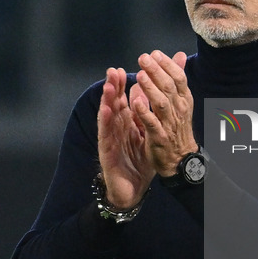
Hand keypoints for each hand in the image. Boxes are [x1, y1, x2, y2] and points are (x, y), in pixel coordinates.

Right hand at [97, 67, 154, 207]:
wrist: (133, 189)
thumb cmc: (139, 162)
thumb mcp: (148, 135)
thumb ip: (149, 114)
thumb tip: (152, 95)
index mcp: (127, 124)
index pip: (125, 101)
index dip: (124, 86)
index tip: (124, 68)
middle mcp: (117, 129)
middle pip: (114, 105)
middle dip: (114, 87)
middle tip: (114, 70)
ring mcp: (111, 140)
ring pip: (108, 117)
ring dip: (107, 100)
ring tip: (109, 85)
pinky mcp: (107, 152)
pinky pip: (106, 135)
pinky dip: (106, 121)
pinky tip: (106, 110)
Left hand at [130, 50, 196, 176]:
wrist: (181, 159)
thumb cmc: (178, 127)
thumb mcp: (181, 101)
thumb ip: (177, 78)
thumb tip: (180, 55)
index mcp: (184, 100)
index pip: (179, 78)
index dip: (167, 65)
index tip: (155, 54)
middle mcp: (179, 110)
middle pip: (169, 87)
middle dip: (156, 71)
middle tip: (143, 58)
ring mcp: (170, 124)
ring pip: (161, 103)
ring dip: (151, 89)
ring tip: (140, 75)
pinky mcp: (160, 138)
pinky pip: (153, 124)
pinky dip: (145, 113)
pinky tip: (136, 103)